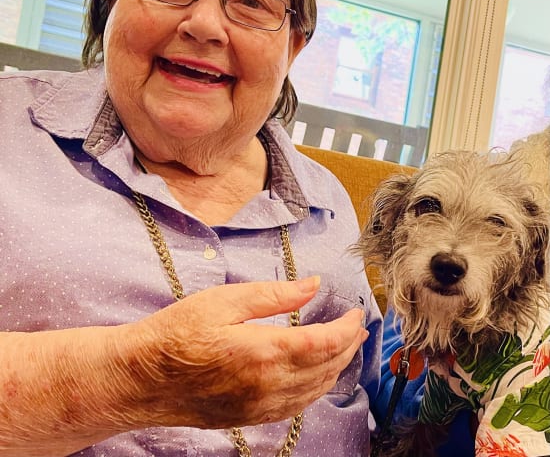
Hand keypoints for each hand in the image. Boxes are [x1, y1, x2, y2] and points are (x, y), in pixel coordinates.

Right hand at [117, 276, 368, 428]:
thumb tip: (313, 284)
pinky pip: (297, 406)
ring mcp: (261, 406)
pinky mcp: (250, 417)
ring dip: (336, 368)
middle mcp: (270, 385)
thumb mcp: (226, 300)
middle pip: (327, 367)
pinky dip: (316, 388)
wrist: (142, 378)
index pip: (326, 342)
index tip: (357, 312)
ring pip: (316, 391)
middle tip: (357, 327)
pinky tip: (315, 376)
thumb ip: (275, 295)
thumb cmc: (178, 333)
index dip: (348, 328)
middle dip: (349, 346)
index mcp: (266, 352)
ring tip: (345, 348)